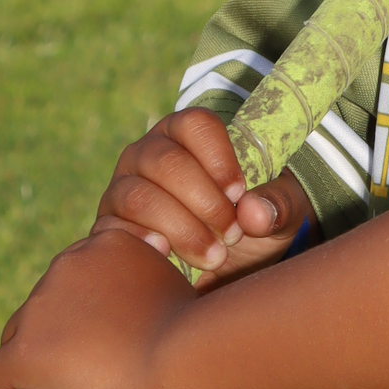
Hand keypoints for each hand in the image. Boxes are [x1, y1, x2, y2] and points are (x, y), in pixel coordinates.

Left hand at [0, 229, 194, 388]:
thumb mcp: (175, 289)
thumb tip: (149, 285)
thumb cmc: (195, 337)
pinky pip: (0, 372)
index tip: (102, 332)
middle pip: (45, 303)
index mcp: (106, 245)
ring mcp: (41, 308)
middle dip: (60, 332)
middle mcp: (67, 265)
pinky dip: (12, 388)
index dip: (84, 306)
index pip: (76, 274)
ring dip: (39, 358)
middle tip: (91, 366)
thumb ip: (152, 283)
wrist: (187, 363)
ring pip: (20, 335)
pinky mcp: (26, 351)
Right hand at [95, 107, 314, 276]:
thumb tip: (253, 213)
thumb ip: (278, 206)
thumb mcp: (278, 212)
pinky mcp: (110, 224)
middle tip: (233, 234)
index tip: (239, 191)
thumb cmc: (249, 221)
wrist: (223, 264)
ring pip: (140, 198)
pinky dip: (144, 243)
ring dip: (182, 229)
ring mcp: (124, 187)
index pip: (194, 124)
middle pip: (166, 162)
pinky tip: (168, 256)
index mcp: (188, 135)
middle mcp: (148, 154)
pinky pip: (115, 229)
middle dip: (205, 203)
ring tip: (214, 255)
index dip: (218, 158)